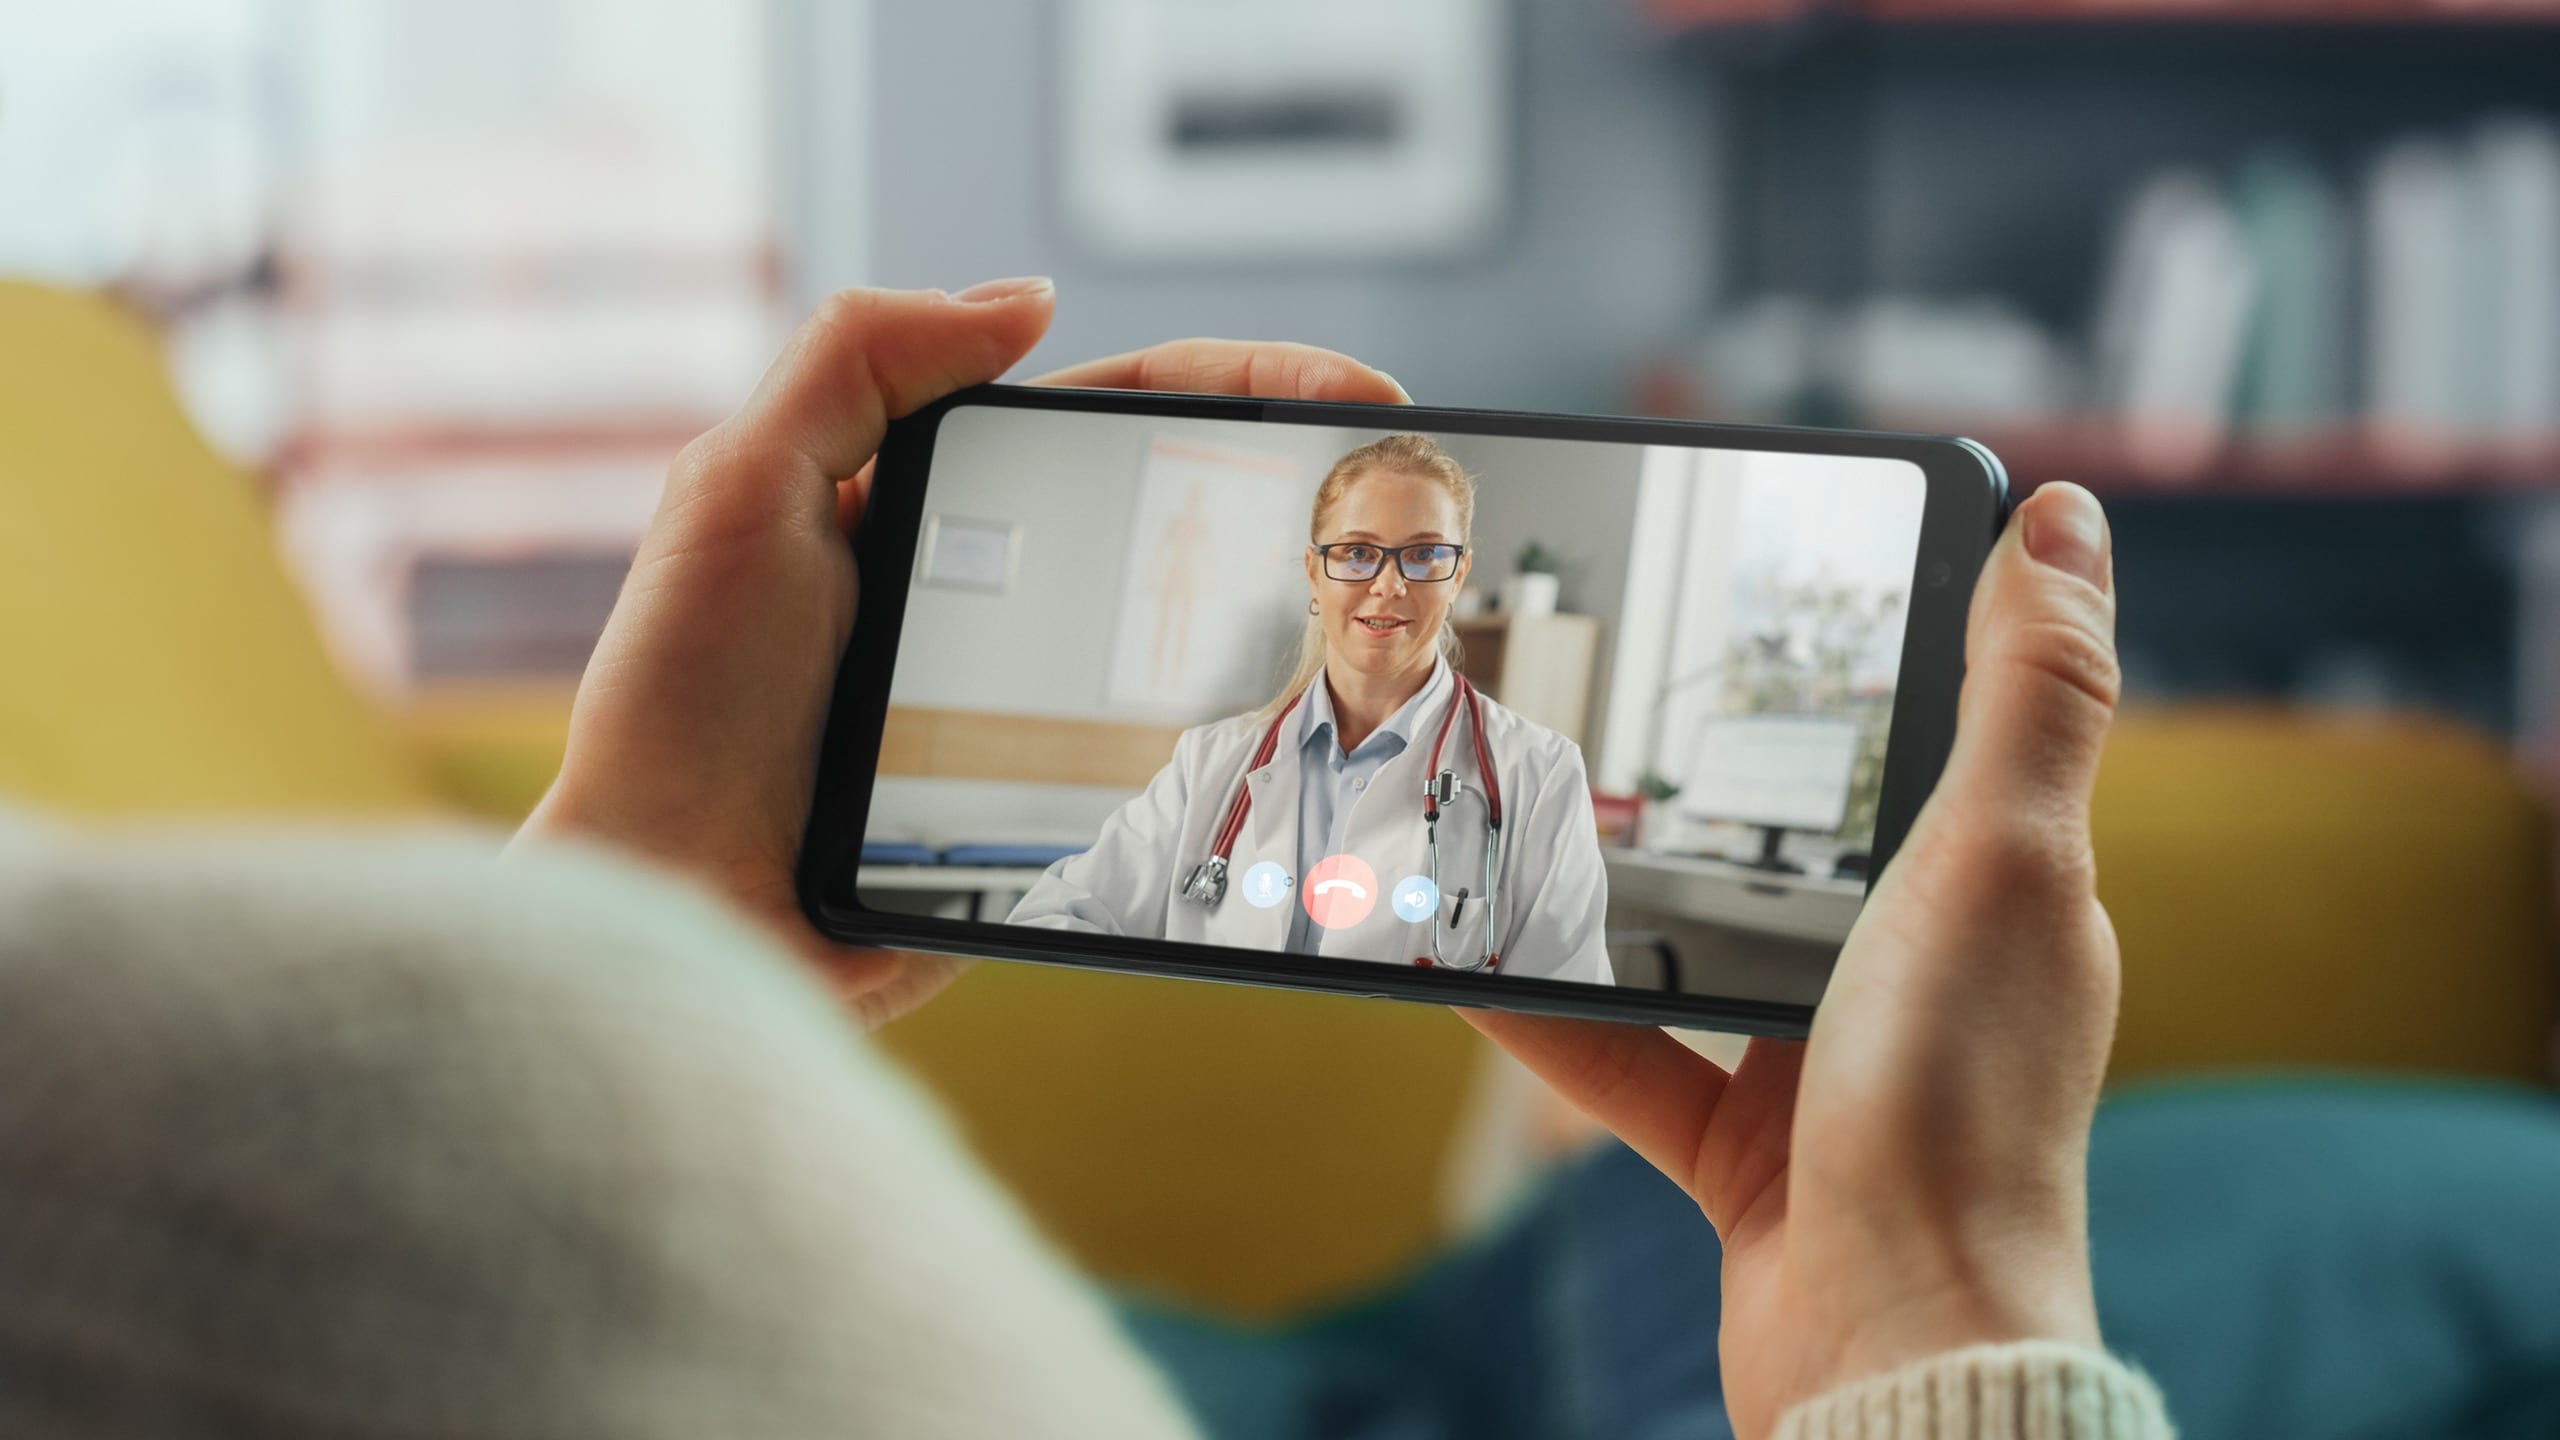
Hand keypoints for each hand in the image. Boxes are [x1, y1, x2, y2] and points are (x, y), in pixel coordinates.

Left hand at [516, 279, 1407, 1026]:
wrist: (673, 912)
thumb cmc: (678, 709)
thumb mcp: (736, 494)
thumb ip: (857, 365)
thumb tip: (1030, 298)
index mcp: (926, 496)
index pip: (1113, 405)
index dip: (1239, 380)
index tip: (1353, 388)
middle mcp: (991, 587)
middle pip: (1180, 503)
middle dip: (1302, 477)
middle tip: (1410, 486)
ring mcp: (1029, 696)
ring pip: (1194, 627)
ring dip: (1299, 603)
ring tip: (1405, 595)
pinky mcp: (1046, 806)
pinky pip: (1172, 755)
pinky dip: (1255, 731)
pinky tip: (1322, 721)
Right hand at [1466, 483, 2119, 1438]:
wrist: (1892, 1344)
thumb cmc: (1961, 1108)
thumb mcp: (1999, 859)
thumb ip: (2028, 690)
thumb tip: (2067, 515)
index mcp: (2004, 891)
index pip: (1941, 732)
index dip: (1872, 650)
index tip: (1783, 577)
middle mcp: (1923, 972)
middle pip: (1799, 836)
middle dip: (1710, 774)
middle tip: (1607, 693)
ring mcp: (1830, 1065)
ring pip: (1700, 946)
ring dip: (1611, 895)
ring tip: (1515, 817)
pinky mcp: (1747, 1150)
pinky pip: (1630, 1060)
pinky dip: (1552, 1020)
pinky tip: (1472, 970)